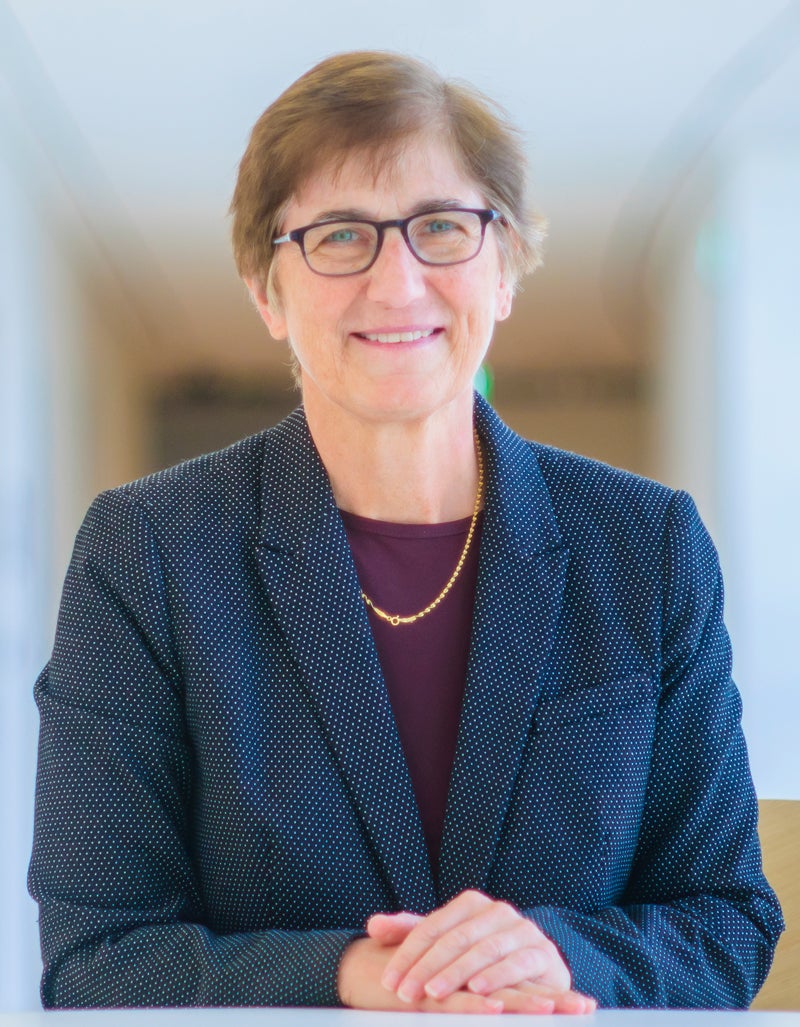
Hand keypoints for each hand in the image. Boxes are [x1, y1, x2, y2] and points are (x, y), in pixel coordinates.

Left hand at [366, 890, 595, 1013]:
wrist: (536, 966)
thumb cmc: (482, 955)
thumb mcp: (446, 942)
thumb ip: (411, 933)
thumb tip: (373, 925)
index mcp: (470, 904)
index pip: (432, 926)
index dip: (408, 953)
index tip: (389, 981)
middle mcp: (496, 911)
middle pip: (455, 938)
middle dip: (428, 966)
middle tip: (406, 993)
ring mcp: (521, 929)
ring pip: (484, 949)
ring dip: (458, 972)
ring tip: (435, 992)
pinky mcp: (541, 952)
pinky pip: (517, 963)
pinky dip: (497, 976)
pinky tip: (478, 990)